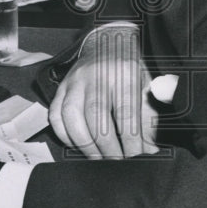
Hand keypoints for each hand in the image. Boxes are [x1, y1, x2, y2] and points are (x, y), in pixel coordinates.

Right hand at [49, 25, 159, 158]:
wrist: (109, 42)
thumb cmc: (131, 70)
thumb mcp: (147, 87)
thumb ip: (149, 118)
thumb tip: (151, 151)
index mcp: (124, 71)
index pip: (126, 112)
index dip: (131, 140)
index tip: (136, 159)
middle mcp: (96, 74)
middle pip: (96, 116)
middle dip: (107, 147)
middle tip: (116, 165)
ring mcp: (75, 80)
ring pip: (71, 116)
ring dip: (85, 145)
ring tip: (98, 160)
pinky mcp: (61, 88)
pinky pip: (55, 116)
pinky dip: (65, 136)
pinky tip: (79, 146)